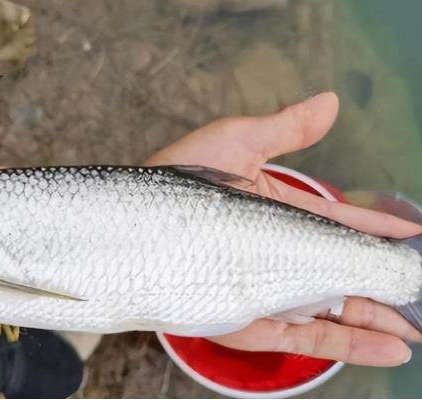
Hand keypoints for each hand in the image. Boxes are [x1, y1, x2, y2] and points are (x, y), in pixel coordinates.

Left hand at [145, 92, 421, 366]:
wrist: (133, 230)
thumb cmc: (178, 180)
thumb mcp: (236, 142)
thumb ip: (285, 129)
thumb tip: (332, 101)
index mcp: (276, 214)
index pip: (337, 223)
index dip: (375, 229)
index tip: (410, 234)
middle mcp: (275, 254)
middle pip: (340, 271)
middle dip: (382, 281)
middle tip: (417, 285)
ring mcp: (265, 289)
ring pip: (334, 309)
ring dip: (378, 318)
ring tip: (417, 325)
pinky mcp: (251, 321)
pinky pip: (309, 337)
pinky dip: (351, 345)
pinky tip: (390, 348)